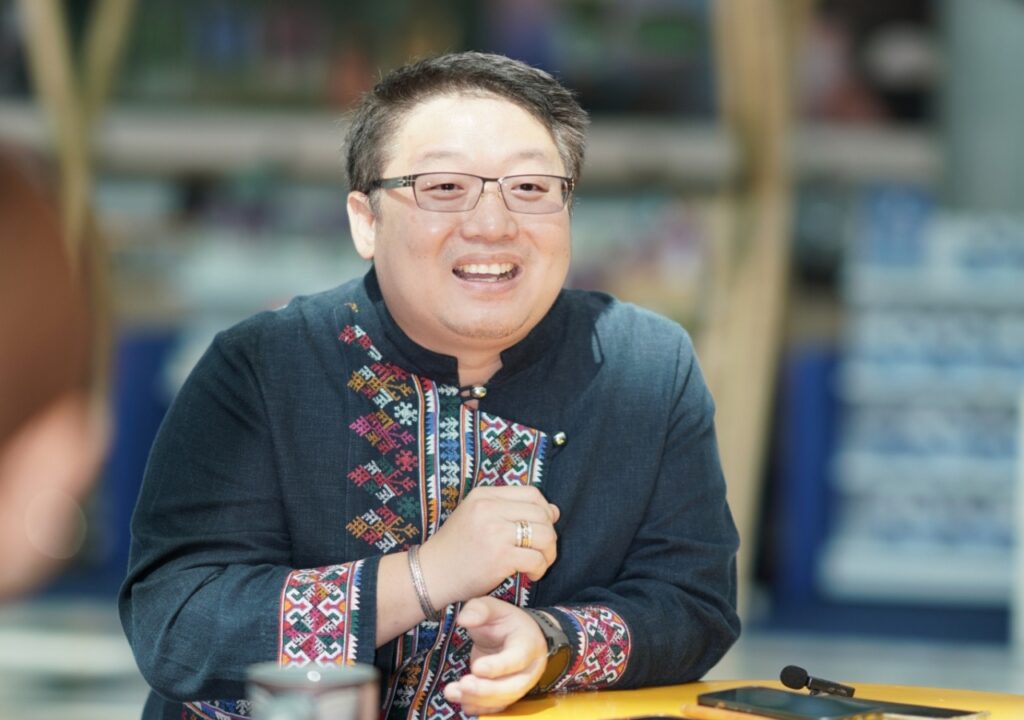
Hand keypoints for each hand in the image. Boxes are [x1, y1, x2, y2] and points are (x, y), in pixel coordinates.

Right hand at [419, 485, 558, 606]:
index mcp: (484, 495)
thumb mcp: (476, 516)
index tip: (541, 528)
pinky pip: (536, 559)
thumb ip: (510, 510)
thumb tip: (554, 511)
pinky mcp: (499, 557)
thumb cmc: (456, 548)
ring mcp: (494, 532)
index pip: (532, 493)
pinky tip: (530, 575)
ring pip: (545, 535)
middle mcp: (489, 508)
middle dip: (550, 535)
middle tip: (542, 551)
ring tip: (539, 563)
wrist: (430, 574)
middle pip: (542, 514)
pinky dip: (540, 569)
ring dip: (549, 553)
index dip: (544, 511)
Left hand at [443, 597, 547, 714]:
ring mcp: (520, 685)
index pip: (518, 658)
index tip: (476, 667)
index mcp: (528, 643)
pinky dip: (479, 708)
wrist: (516, 635)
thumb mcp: (493, 607)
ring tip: (452, 692)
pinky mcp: (508, 695)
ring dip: (477, 700)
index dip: (498, 666)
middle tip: (463, 685)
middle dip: (487, 690)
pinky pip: (497, 707)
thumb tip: (464, 619)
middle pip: (513, 687)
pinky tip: (462, 703)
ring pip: (503, 700)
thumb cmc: (504, 621)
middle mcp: (529, 669)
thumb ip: (479, 609)